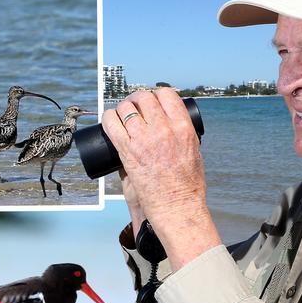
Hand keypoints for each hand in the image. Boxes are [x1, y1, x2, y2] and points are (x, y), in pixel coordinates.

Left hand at [103, 88, 220, 268]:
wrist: (177, 208)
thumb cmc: (187, 186)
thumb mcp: (194, 153)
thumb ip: (181, 137)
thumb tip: (168, 127)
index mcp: (183, 128)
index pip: (166, 95)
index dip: (156, 95)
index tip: (151, 102)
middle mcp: (164, 129)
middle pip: (144, 98)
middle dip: (137, 99)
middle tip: (133, 107)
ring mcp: (144, 140)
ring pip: (125, 108)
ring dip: (121, 108)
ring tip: (120, 115)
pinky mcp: (127, 151)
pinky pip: (111, 124)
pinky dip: (107, 118)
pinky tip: (108, 120)